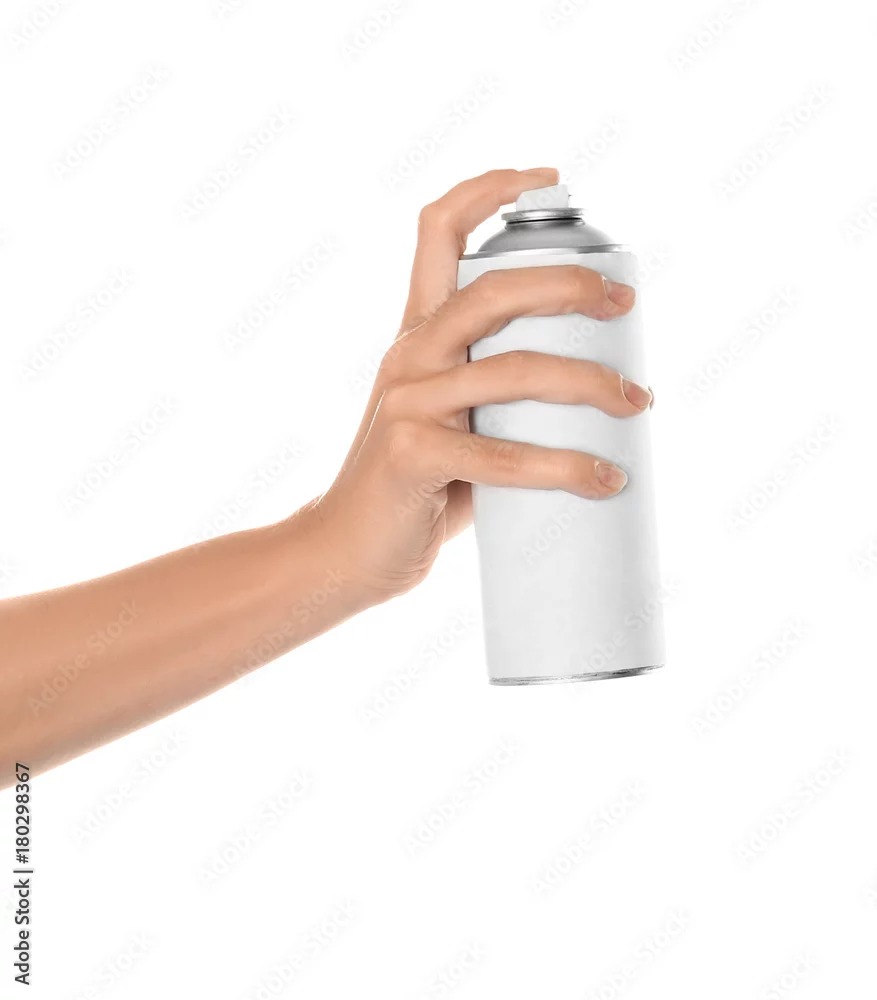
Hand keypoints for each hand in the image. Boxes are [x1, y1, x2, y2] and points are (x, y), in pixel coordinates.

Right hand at [313, 168, 651, 603]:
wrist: (351, 549)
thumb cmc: (419, 486)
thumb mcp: (454, 419)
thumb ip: (500, 394)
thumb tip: (599, 391)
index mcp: (418, 332)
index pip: (436, 230)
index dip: (488, 187)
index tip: (548, 177)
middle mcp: (408, 354)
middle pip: (492, 288)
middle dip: (568, 284)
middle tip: (624, 305)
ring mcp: (406, 402)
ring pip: (514, 369)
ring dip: (591, 384)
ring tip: (636, 405)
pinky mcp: (412, 454)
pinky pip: (502, 454)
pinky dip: (564, 467)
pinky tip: (604, 478)